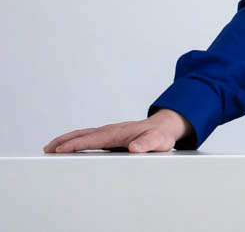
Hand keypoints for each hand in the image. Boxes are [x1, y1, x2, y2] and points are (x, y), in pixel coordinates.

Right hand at [43, 109, 193, 153]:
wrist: (165, 127)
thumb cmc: (161, 135)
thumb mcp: (157, 141)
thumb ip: (147, 144)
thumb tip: (134, 147)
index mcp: (118, 133)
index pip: (92, 139)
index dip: (75, 144)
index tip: (60, 150)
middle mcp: (111, 130)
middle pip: (83, 134)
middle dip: (64, 141)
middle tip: (47, 149)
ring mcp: (110, 132)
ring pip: (84, 134)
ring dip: (67, 140)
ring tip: (51, 147)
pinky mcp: (111, 136)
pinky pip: (89, 137)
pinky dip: (76, 140)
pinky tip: (71, 147)